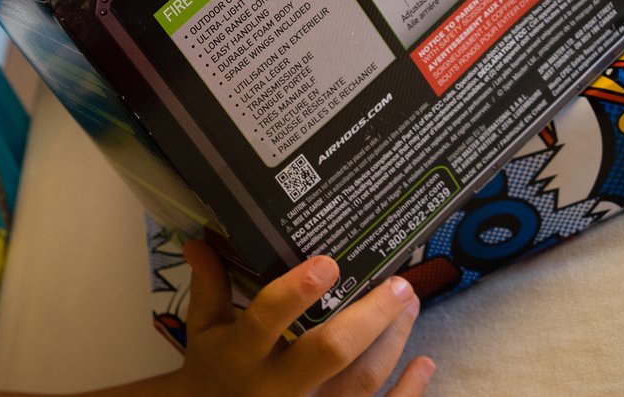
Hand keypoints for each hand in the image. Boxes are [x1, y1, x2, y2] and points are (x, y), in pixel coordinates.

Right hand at [172, 239, 434, 396]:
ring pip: (361, 381)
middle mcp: (278, 386)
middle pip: (329, 352)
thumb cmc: (214, 367)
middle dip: (369, 317)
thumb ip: (208, 285)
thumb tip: (199, 241)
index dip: (296, 292)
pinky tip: (424, 361)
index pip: (267, 319)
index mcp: (242, 353)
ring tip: (410, 301)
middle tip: (398, 283)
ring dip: (393, 341)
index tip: (328, 262)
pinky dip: (407, 391)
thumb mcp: (203, 328)